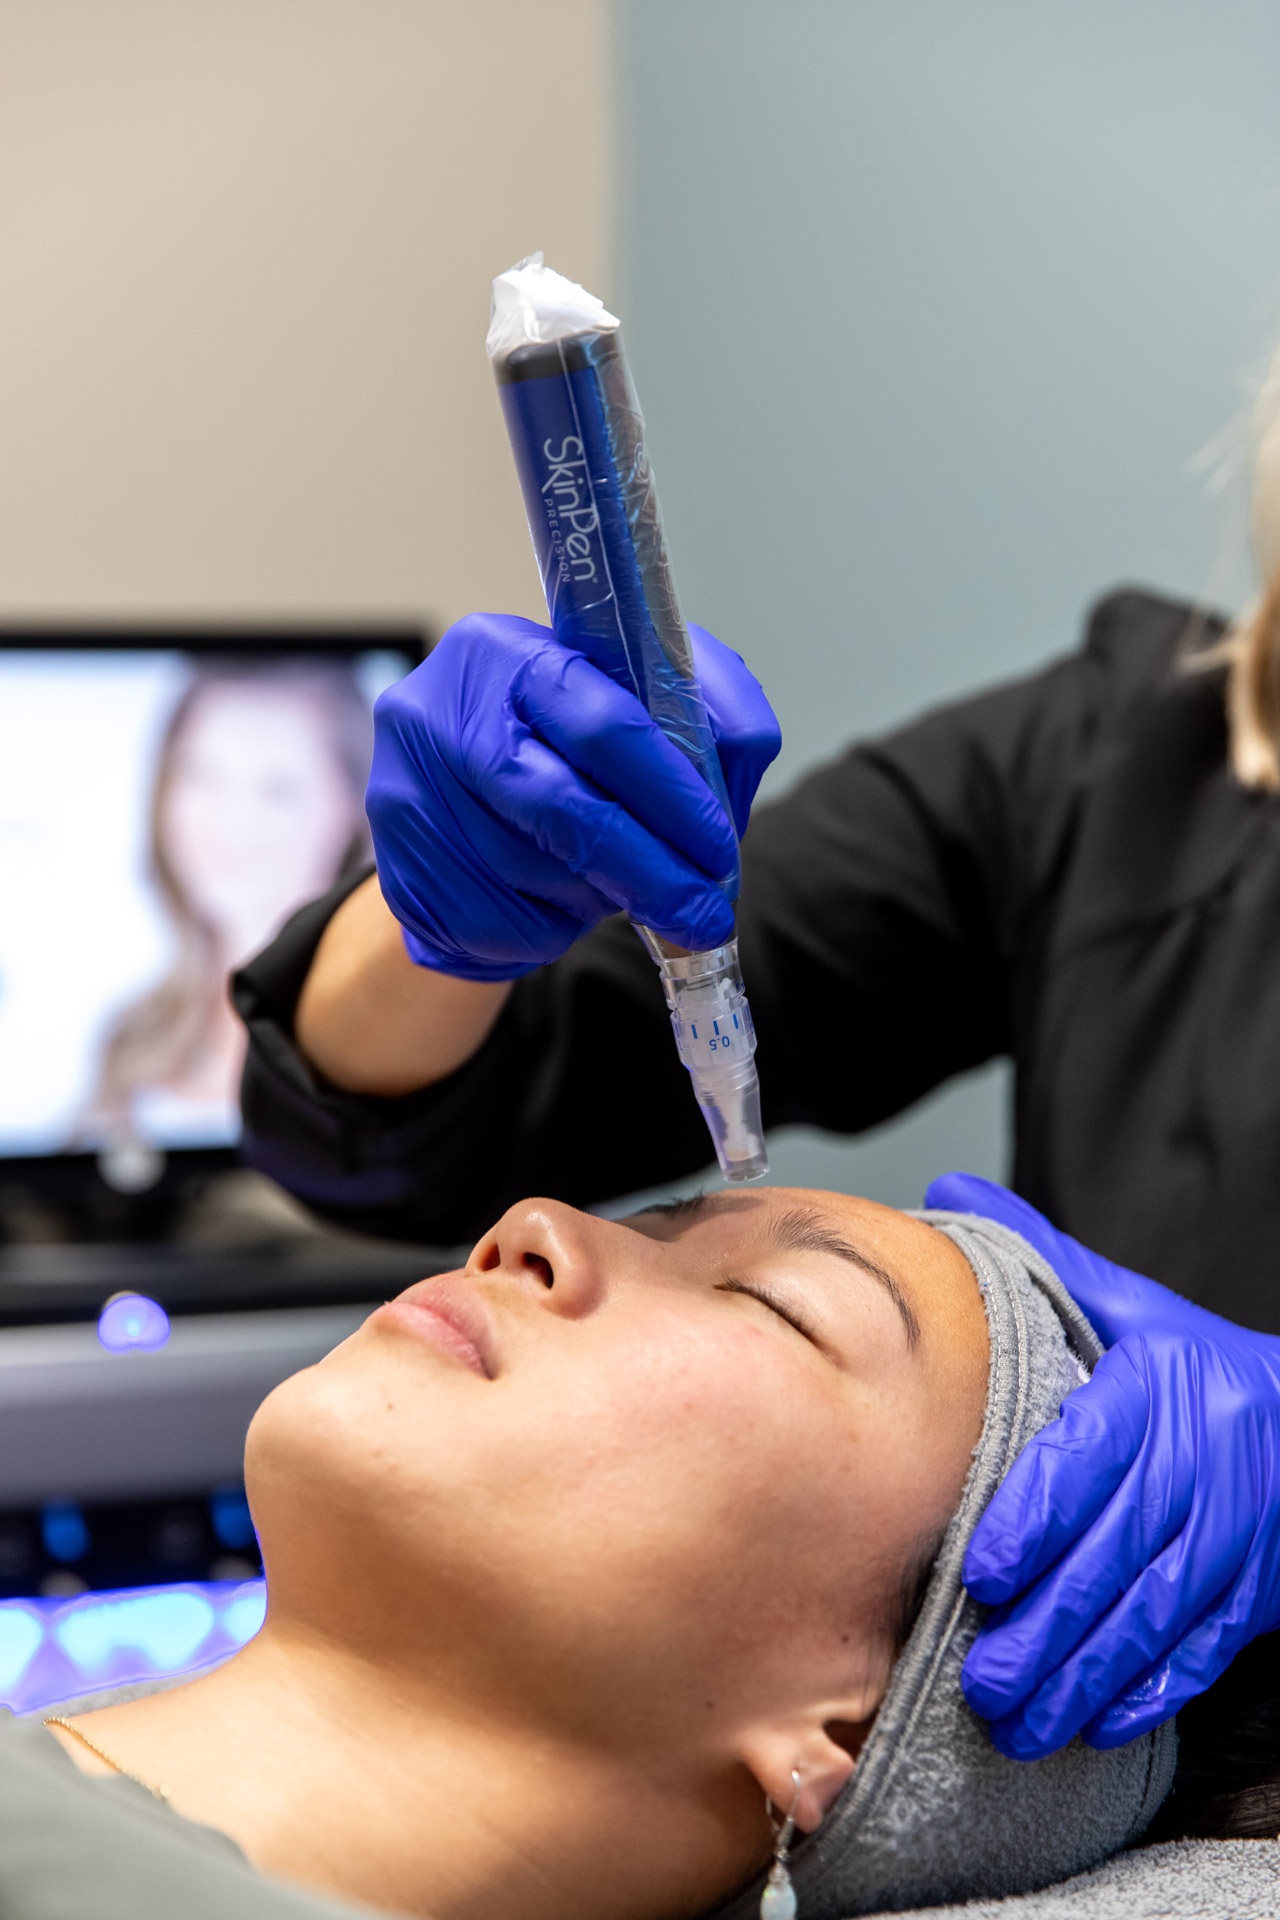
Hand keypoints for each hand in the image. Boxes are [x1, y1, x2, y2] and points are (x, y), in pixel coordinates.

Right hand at [366, 613, 779, 979]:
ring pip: (541, 874)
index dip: (673, 793)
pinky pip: (506, 922)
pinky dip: (555, 925)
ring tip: (621, 889)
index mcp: (499, 650)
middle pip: (569, 810)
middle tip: (704, 911)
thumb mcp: (624, 699)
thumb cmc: (553, 746)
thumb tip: (736, 760)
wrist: (450, 809)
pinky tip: (560, 903)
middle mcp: (438, 715)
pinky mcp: (402, 874)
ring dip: (602, 896)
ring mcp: (407, 797)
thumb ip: (695, 709)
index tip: (719, 845)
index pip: (603, 722)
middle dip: (652, 870)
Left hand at [925, 1172, 1279, 1756]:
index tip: (980, 1570)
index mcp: (1164, 1381)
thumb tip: (945, 1193)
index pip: (1094, 1452)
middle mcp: (1210, 1456)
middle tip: (980, 1677)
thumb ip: (1036, 1256)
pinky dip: (1152, 1690)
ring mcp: (1243, 1528)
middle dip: (1048, 1621)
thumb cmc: (1191, 1361)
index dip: (1038, 1516)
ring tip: (1018, 1719)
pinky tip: (1099, 1721)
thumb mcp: (1127, 1300)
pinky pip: (1206, 1646)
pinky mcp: (1263, 1587)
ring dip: (1088, 1672)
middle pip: (1123, 1548)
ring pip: (1161, 1610)